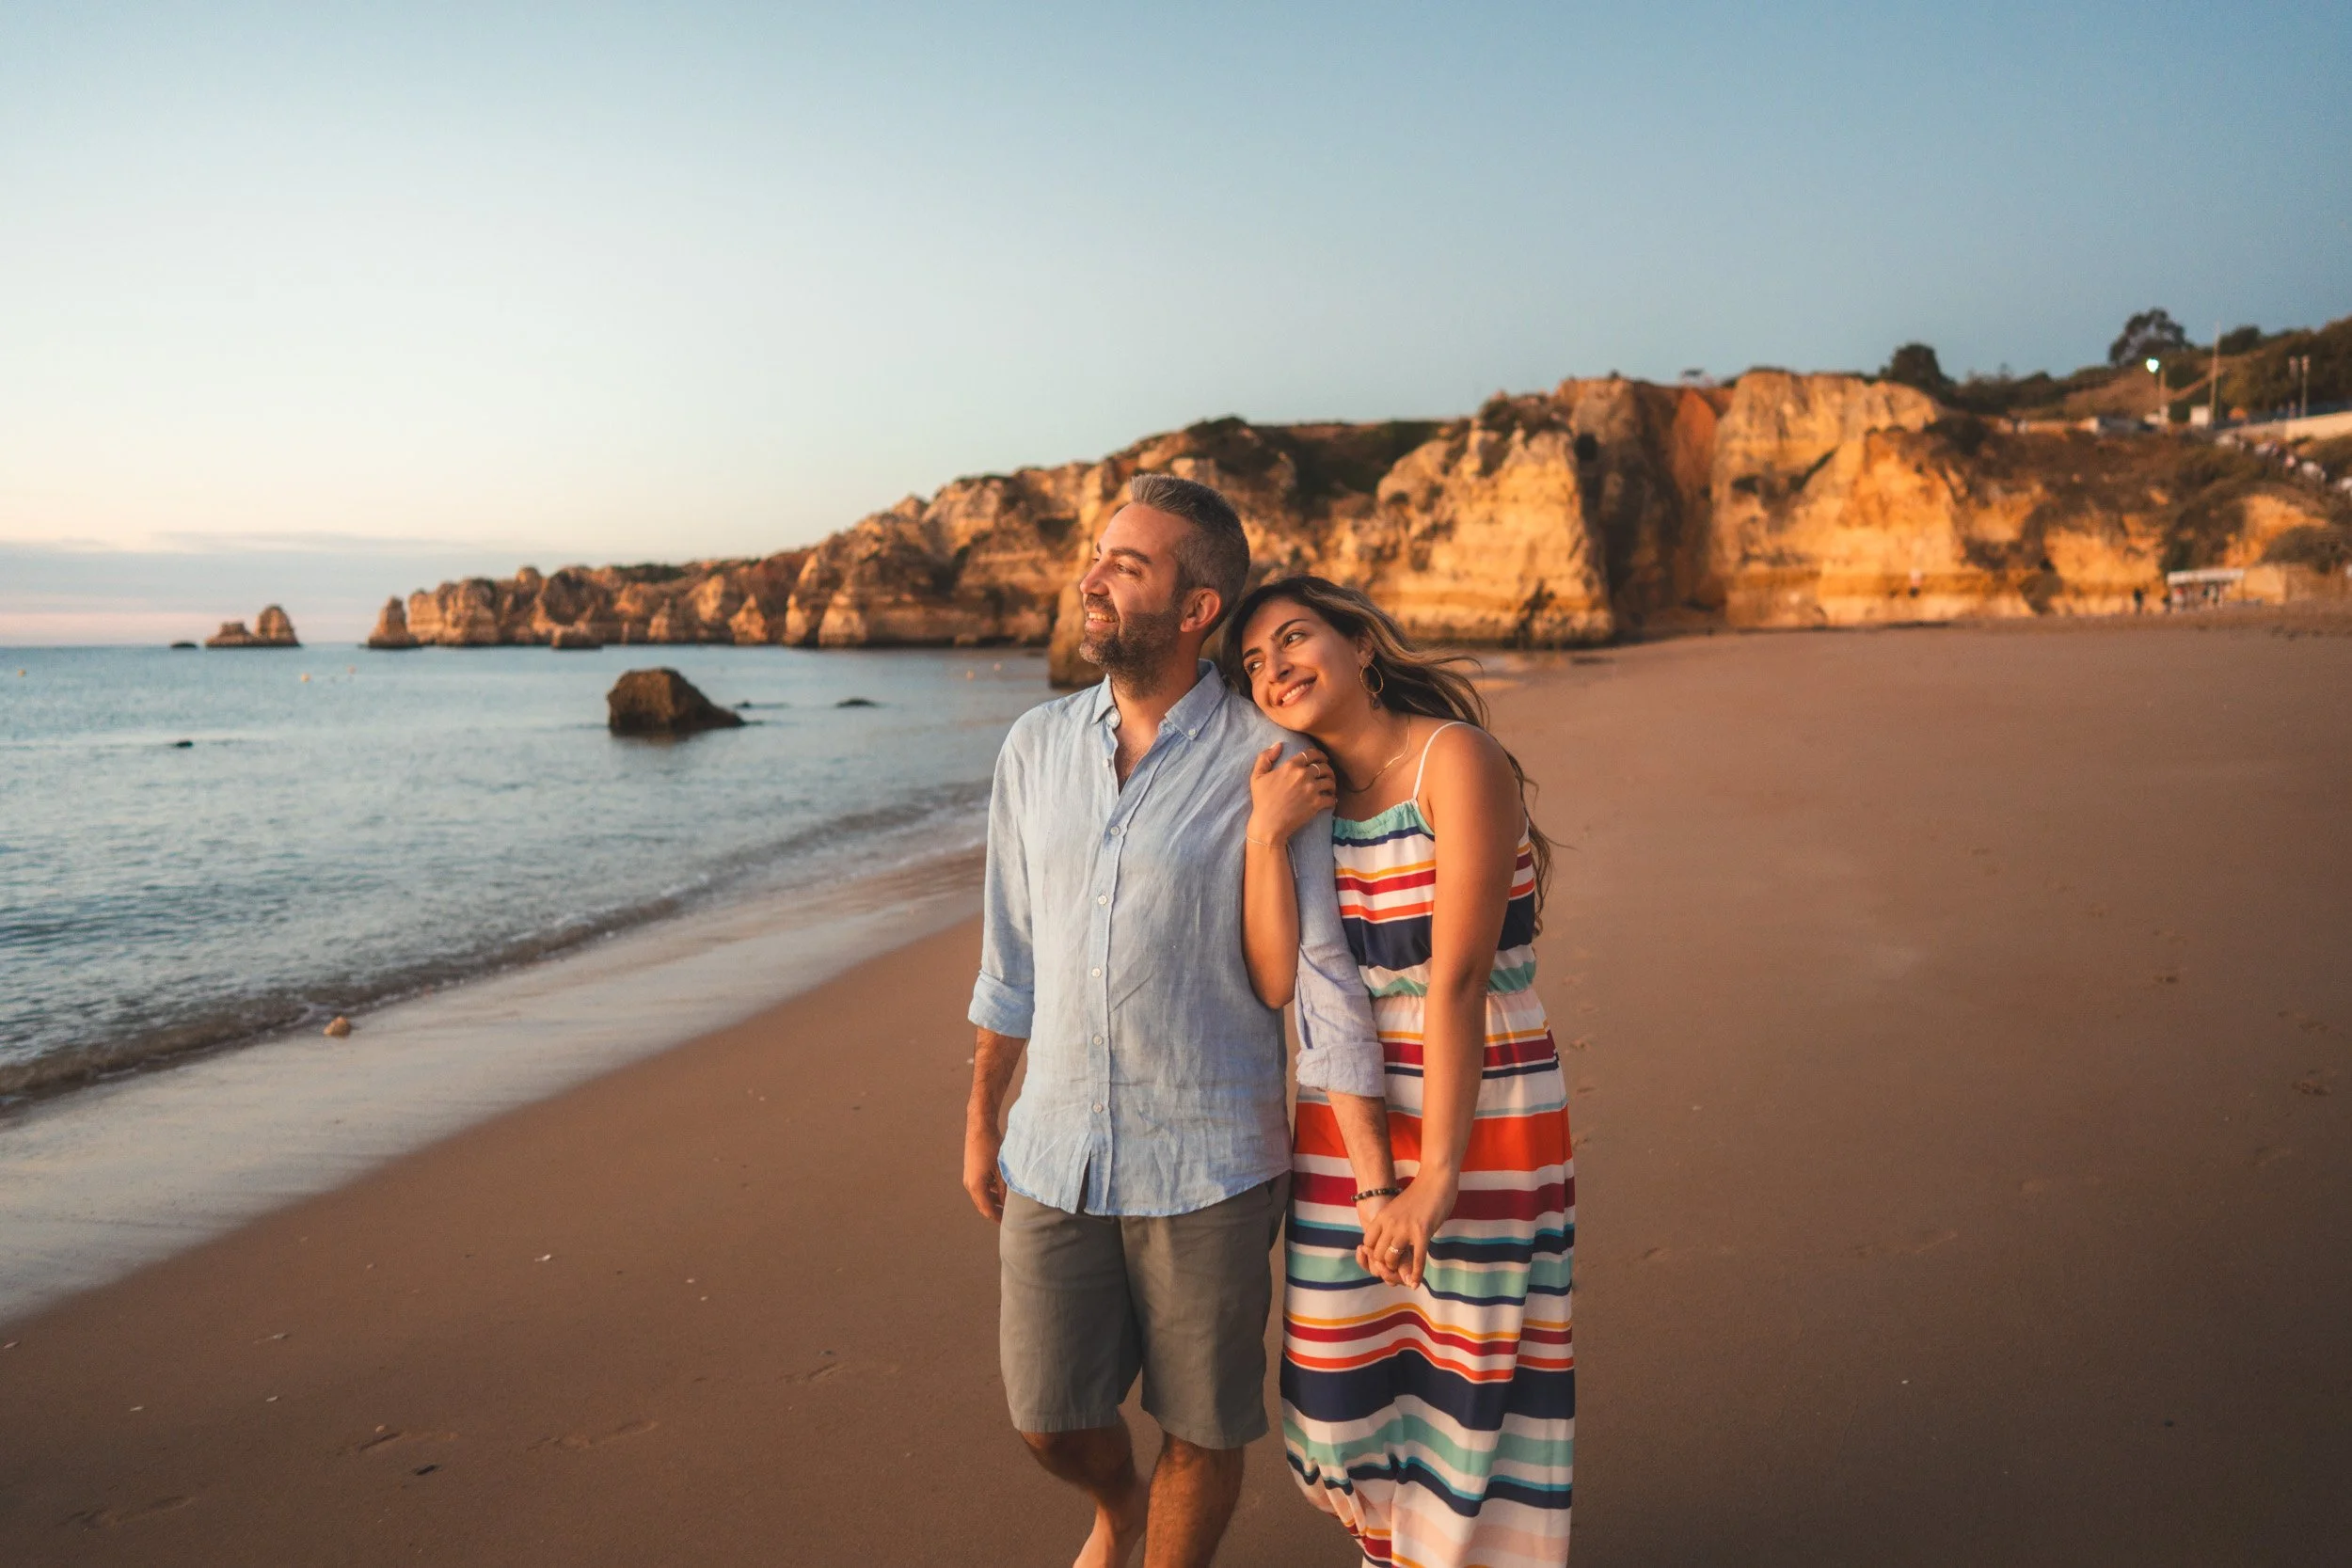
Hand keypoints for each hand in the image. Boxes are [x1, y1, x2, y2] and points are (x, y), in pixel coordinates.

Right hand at [963, 1121, 1006, 1222]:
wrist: (980, 1127)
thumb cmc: (992, 1147)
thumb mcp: (1002, 1171)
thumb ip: (1004, 1190)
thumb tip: (1008, 1204)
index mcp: (976, 1186)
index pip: (987, 1210)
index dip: (998, 1218)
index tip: (1010, 1223)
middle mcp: (970, 1184)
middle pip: (983, 1205)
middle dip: (995, 1212)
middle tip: (1010, 1217)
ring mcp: (969, 1177)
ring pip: (982, 1196)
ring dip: (993, 1201)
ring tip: (1008, 1205)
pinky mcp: (971, 1171)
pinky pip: (981, 1187)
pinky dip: (990, 1192)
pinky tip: (1002, 1190)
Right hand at [1248, 743, 1335, 847]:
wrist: (1269, 824)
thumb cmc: (1262, 800)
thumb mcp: (1257, 776)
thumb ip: (1265, 757)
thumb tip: (1278, 745)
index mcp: (1291, 766)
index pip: (1311, 754)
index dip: (1319, 755)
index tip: (1322, 759)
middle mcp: (1303, 775)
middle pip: (1324, 767)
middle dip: (1328, 769)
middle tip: (1328, 774)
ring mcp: (1311, 789)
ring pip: (1330, 781)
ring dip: (1332, 783)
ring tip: (1330, 787)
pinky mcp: (1317, 803)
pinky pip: (1331, 798)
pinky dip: (1333, 799)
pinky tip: (1331, 801)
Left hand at [1359, 1171, 1458, 1290]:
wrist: (1435, 1178)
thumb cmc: (1419, 1194)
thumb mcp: (1397, 1208)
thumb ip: (1391, 1224)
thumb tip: (1391, 1242)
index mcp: (1382, 1217)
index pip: (1367, 1244)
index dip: (1373, 1256)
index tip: (1383, 1260)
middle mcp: (1390, 1224)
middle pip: (1378, 1255)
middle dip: (1386, 1266)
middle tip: (1397, 1271)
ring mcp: (1405, 1229)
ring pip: (1392, 1259)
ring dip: (1398, 1270)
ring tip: (1405, 1275)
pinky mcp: (1422, 1232)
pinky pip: (1417, 1259)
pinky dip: (1416, 1274)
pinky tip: (1415, 1283)